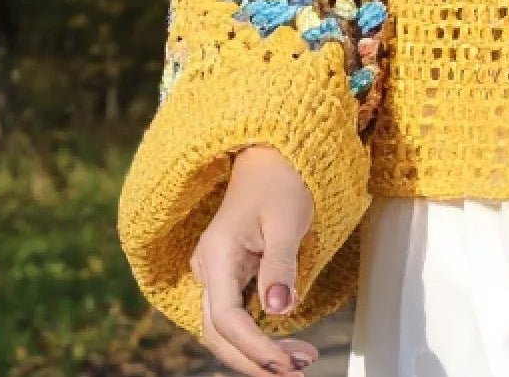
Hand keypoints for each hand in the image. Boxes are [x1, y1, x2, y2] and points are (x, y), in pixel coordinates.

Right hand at [188, 143, 320, 376]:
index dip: (253, 347)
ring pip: (226, 328)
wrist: (274, 154)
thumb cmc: (283, 180)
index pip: (225, 318)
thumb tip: (278, 310)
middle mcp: (209, 268)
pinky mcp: (230, 274)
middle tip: (296, 372)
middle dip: (255, 359)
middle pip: (220, 332)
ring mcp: (217, 272)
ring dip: (257, 351)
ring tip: (299, 363)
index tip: (285, 364)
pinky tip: (284, 347)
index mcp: (217, 254)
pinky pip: (236, 315)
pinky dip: (258, 335)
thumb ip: (281, 266)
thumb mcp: (288, 220)